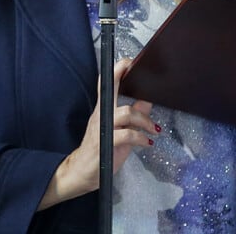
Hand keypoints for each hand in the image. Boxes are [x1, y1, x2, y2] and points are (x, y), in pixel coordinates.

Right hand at [38, 59, 157, 209]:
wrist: (81, 173)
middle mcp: (101, 114)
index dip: (117, 70)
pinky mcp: (106, 143)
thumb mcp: (119, 131)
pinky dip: (141, 138)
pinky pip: (128, 135)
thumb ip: (133, 116)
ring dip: (146, 121)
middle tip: (148, 85)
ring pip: (126, 112)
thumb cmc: (100, 151)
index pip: (107, 83)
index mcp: (103, 109)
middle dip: (128, 79)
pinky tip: (147, 143)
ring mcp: (102, 128)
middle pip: (112, 88)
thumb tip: (147, 102)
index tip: (130, 61)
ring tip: (154, 130)